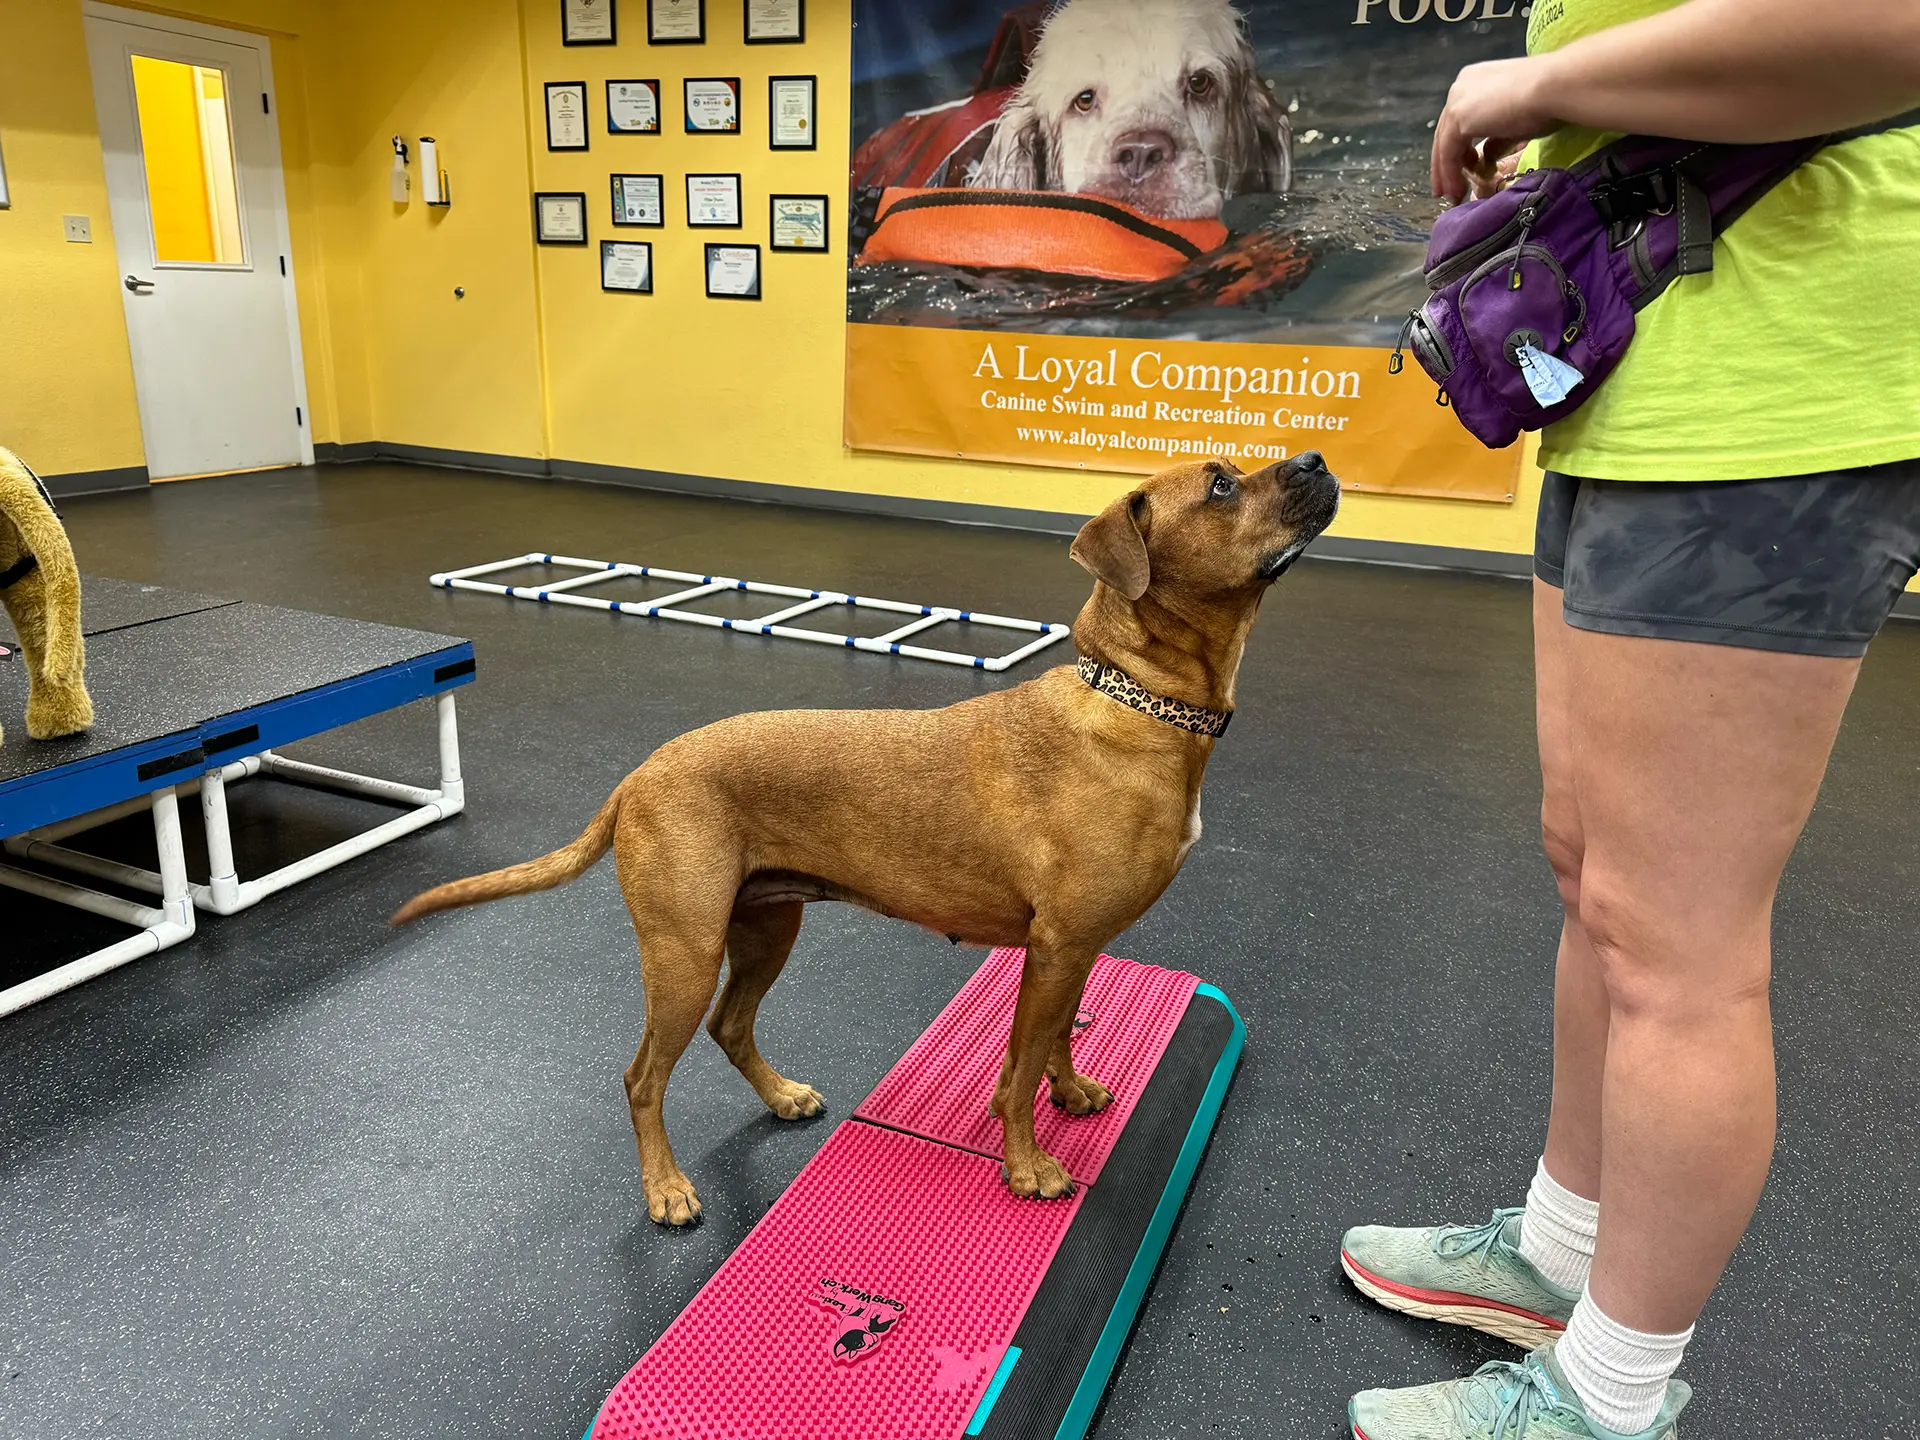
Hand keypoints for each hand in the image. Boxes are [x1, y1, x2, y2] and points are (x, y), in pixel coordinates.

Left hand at [1431, 56, 1559, 201]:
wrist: (1557, 87)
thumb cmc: (1549, 98)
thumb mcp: (1516, 121)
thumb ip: (1497, 137)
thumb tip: (1488, 156)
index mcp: (1476, 80)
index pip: (1458, 120)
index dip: (1458, 148)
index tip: (1463, 170)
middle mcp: (1461, 86)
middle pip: (1446, 133)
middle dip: (1446, 164)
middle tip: (1447, 189)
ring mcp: (1457, 100)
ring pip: (1444, 145)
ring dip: (1447, 174)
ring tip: (1453, 196)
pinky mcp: (1458, 118)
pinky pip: (1447, 153)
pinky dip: (1450, 175)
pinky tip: (1457, 191)